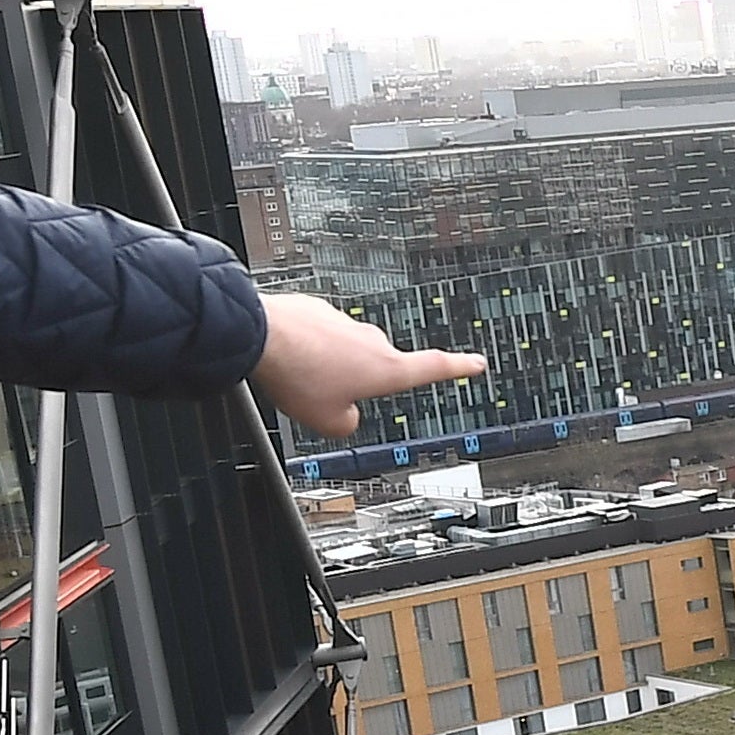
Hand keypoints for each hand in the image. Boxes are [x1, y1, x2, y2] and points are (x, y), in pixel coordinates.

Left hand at [253, 293, 484, 436]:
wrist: (259, 334)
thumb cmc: (297, 375)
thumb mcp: (327, 422)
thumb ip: (349, 424)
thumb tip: (346, 415)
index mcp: (386, 368)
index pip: (434, 368)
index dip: (459, 368)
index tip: (475, 362)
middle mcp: (370, 340)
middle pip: (377, 366)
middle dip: (359, 381)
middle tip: (330, 397)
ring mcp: (344, 322)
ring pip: (343, 352)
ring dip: (327, 366)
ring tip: (299, 379)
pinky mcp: (317, 311)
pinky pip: (319, 337)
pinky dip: (307, 350)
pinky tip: (287, 360)